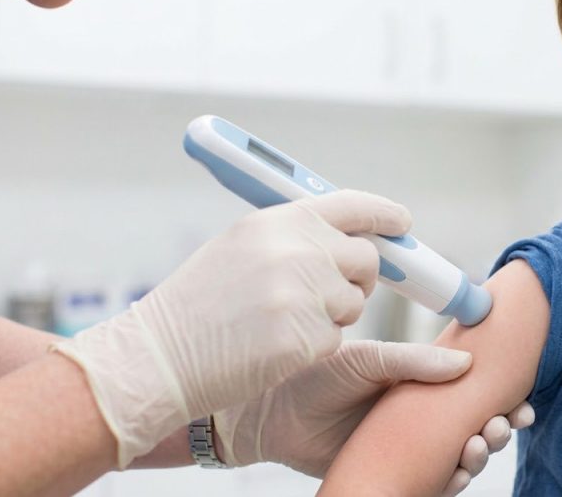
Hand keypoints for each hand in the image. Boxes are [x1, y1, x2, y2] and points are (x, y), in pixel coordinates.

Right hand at [54, 190, 409, 466]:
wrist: (158, 355)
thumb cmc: (199, 303)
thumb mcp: (241, 246)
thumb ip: (295, 237)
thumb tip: (349, 239)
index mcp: (281, 220)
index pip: (353, 206)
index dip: (384, 215)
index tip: (403, 224)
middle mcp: (298, 250)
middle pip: (366, 259)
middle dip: (361, 277)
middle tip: (335, 292)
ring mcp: (304, 294)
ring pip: (353, 303)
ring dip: (331, 315)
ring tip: (278, 320)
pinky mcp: (306, 338)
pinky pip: (335, 339)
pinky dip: (312, 346)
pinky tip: (272, 346)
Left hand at [214, 340, 534, 492]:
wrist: (268, 413)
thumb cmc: (315, 377)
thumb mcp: (368, 360)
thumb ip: (415, 361)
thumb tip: (467, 362)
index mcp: (419, 384)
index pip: (473, 390)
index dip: (503, 395)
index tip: (523, 397)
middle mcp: (419, 418)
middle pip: (476, 427)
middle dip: (501, 428)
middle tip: (505, 424)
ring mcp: (408, 449)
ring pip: (461, 458)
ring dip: (481, 454)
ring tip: (479, 443)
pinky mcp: (393, 477)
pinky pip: (434, 485)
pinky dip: (454, 482)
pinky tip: (459, 470)